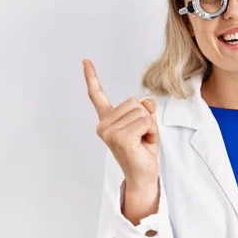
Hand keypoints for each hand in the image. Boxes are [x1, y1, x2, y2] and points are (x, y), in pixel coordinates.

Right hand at [83, 58, 159, 192]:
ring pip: (142, 111)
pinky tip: (144, 144)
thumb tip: (147, 101)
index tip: (86, 61)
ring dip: (150, 126)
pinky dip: (152, 131)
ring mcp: (110, 132)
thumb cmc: (143, 151)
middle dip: (146, 118)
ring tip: (143, 141)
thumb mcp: (146, 124)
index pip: (97, 95)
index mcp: (107, 120)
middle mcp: (103, 125)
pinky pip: (146, 121)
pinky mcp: (120, 138)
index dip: (92, 77)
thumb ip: (145, 110)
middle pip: (135, 102)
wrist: (143, 176)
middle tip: (141, 137)